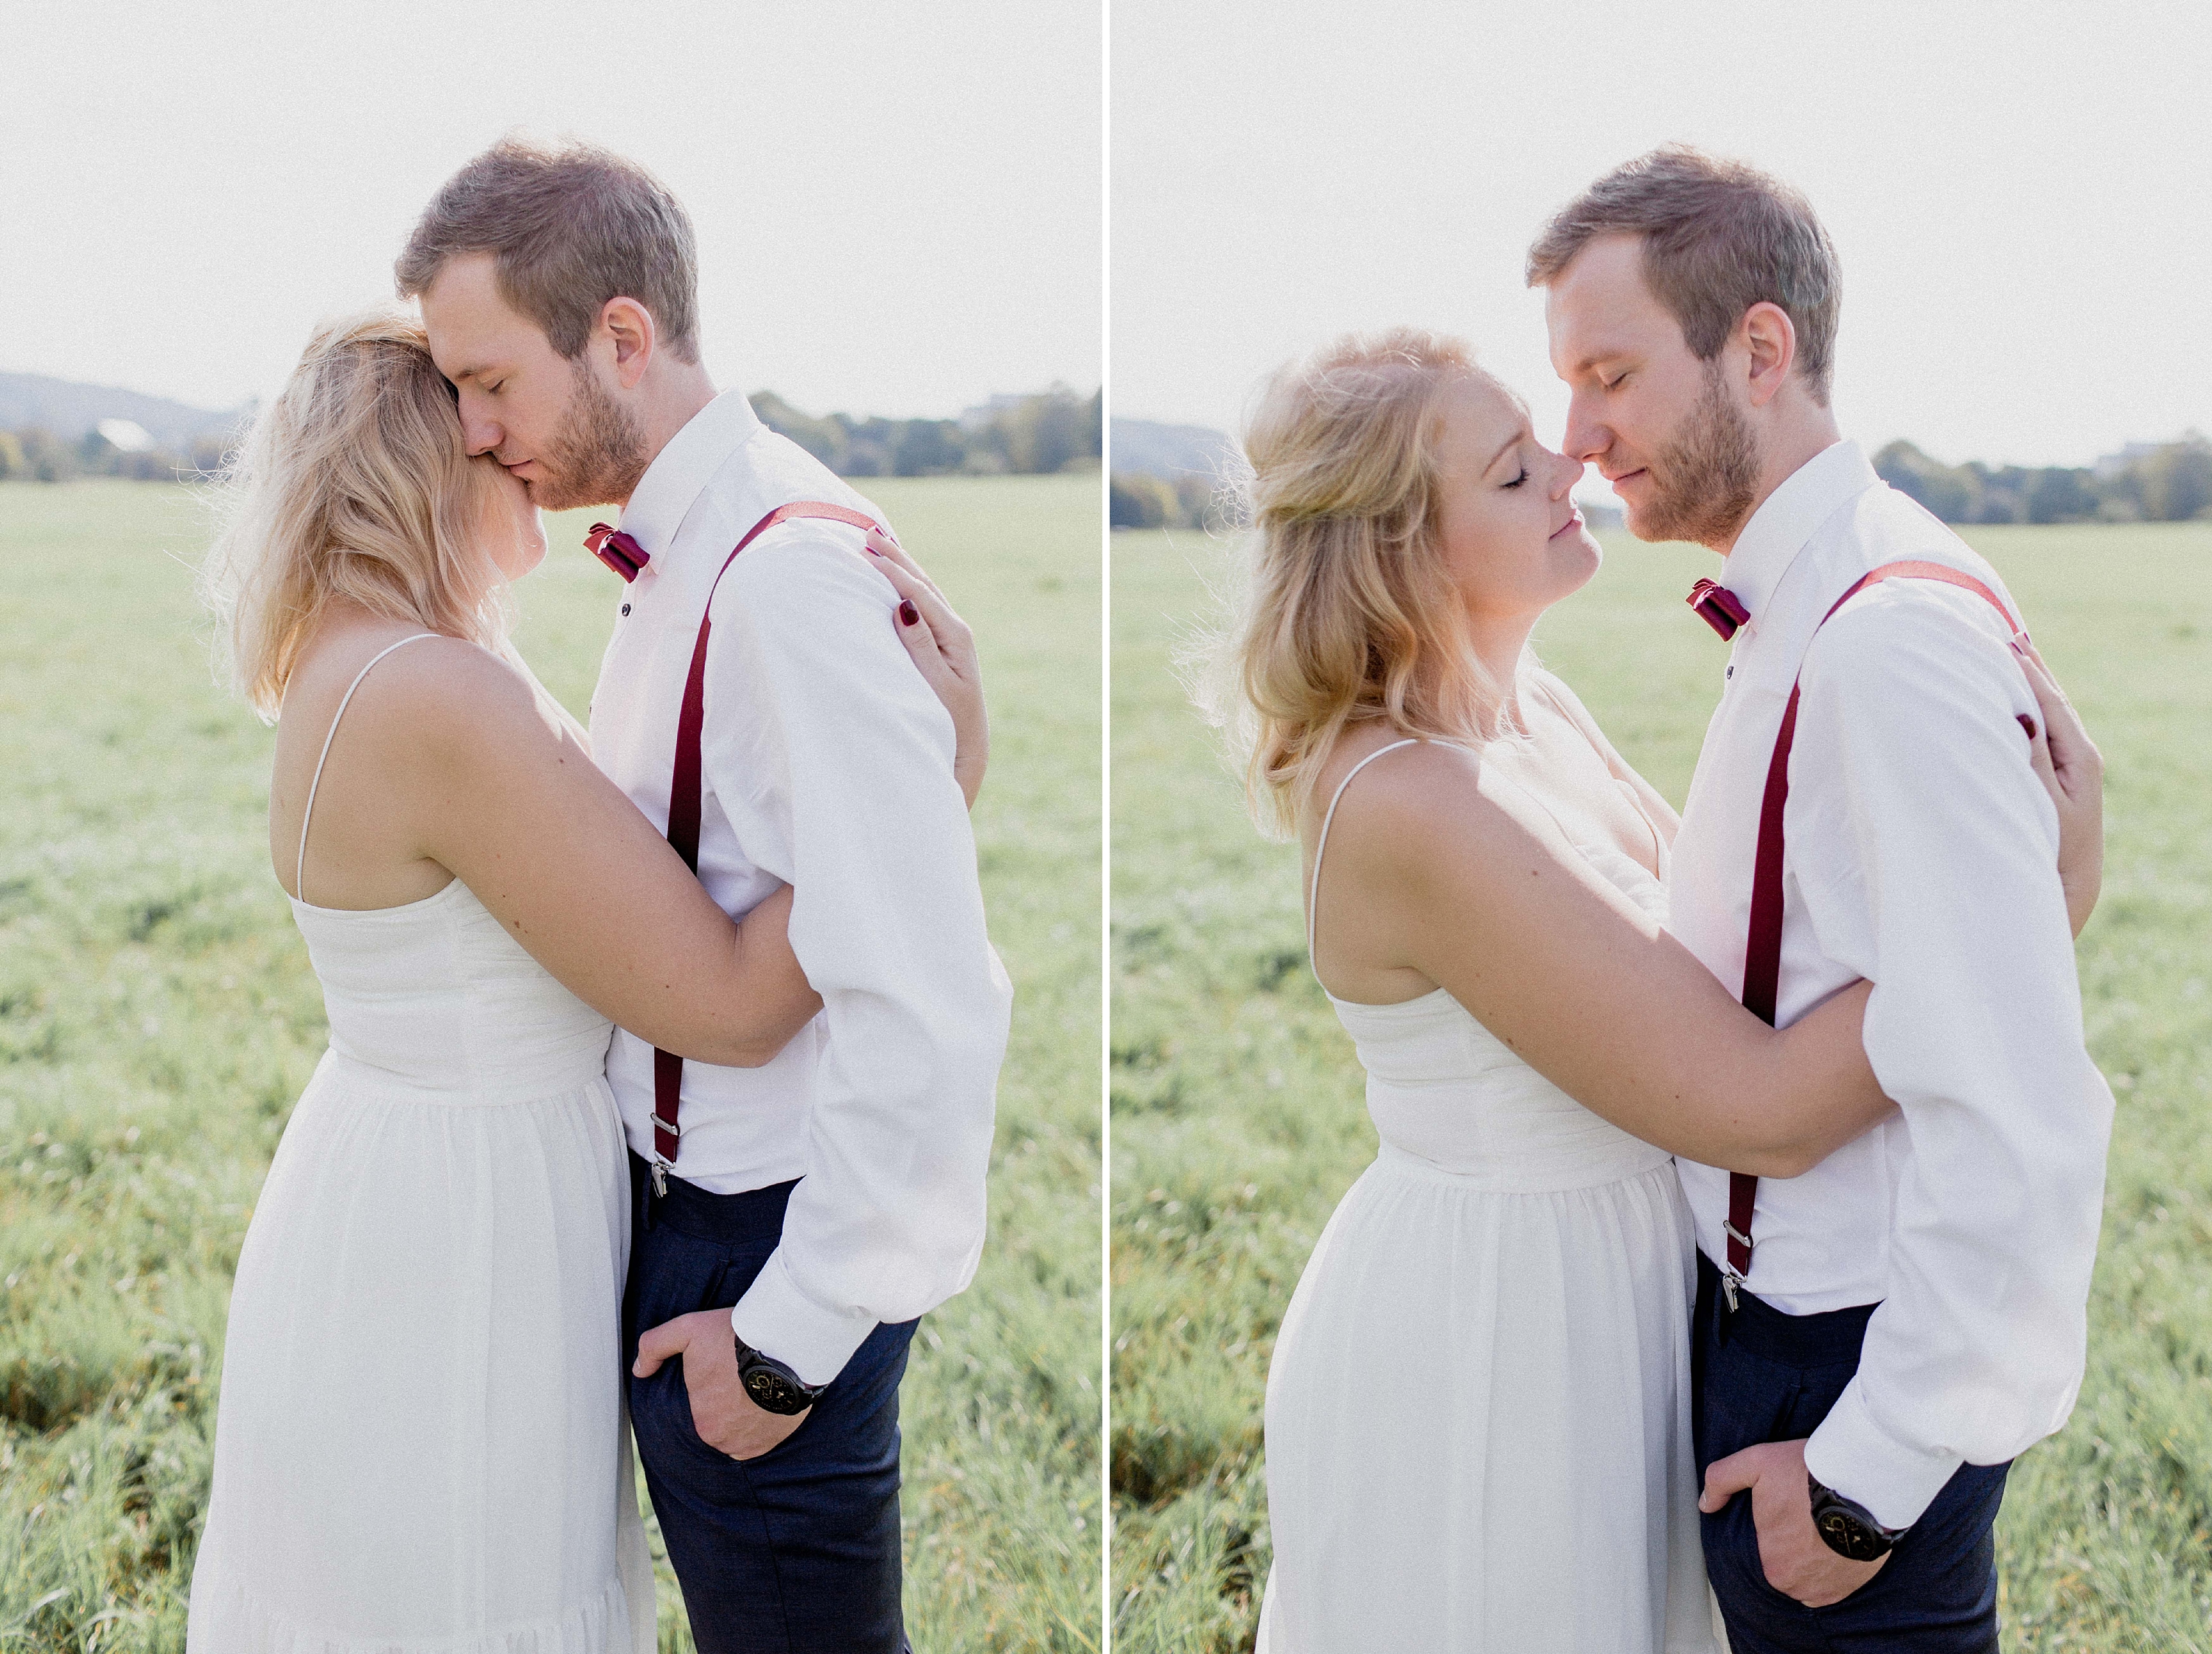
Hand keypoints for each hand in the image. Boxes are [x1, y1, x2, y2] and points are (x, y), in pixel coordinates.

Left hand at [632, 1309, 809, 1460]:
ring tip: (754, 1387)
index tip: (721, 1374)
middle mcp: (724, 1440)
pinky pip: (761, 1438)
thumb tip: (640, 1369)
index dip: (709, 1390)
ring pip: (739, 1432)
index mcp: (701, 1421)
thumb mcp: (688, 1330)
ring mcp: (752, 1443)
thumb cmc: (736, 1337)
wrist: (788, 1342)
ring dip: (744, 1416)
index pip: (699, 1411)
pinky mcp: (775, 1440)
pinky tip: (766, 1399)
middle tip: (738, 1377)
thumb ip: (655, 1346)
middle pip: (719, 1423)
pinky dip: (762, 1423)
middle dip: (726, 1404)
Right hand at [867, 529, 987, 808]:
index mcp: (955, 636)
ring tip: (880, 541)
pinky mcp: (942, 642)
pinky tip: (897, 574)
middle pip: (922, 583)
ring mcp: (950, 635)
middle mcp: (955, 629)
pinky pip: (922, 603)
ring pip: (922, 589)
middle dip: (896, 556)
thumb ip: (919, 645)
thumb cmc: (948, 720)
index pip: (919, 593)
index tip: (866, 551)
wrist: (966, 746)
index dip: (892, 570)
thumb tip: (903, 605)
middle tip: (868, 531)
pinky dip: (907, 583)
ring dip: (901, 564)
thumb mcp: (934, 684)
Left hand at [1699, 1438, 1887, 1606]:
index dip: (1776, 1527)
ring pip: (1809, 1575)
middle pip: (1787, 1564)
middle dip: (1794, 1543)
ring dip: (1814, 1556)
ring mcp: (1826, 1588)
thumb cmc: (1809, 1473)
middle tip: (1806, 1514)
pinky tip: (1836, 1540)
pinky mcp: (1851, 1587)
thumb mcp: (1754, 1464)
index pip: (1765, 1550)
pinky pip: (1833, 1582)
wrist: (1864, 1482)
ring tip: (1822, 1525)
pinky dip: (1833, 1565)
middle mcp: (1797, 1585)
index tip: (1788, 1510)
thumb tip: (1706, 1503)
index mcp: (1771, 1564)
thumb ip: (1721, 1481)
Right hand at [2012, 638, 2103, 938]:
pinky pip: (2045, 727)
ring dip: (2031, 681)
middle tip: (2008, 632)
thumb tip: (2025, 717)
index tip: (2002, 642)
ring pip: (2050, 710)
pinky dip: (2032, 705)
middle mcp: (2081, 754)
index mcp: (2079, 756)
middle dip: (2031, 667)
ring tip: (2014, 651)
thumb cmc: (2052, 851)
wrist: (2069, 887)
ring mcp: (2074, 762)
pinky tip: (2020, 696)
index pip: (2049, 702)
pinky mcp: (2063, 773)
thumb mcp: (2043, 805)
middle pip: (2053, 698)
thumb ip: (2034, 760)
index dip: (2025, 672)